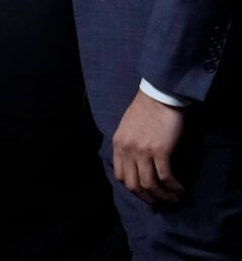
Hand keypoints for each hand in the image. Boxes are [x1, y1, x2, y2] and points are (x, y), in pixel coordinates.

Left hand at [112, 90, 185, 204]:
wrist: (159, 96)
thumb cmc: (145, 110)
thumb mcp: (126, 128)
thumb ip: (127, 146)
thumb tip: (135, 165)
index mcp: (118, 145)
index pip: (120, 177)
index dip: (134, 189)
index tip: (146, 194)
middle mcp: (127, 150)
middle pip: (134, 185)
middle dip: (149, 198)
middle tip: (161, 202)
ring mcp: (143, 151)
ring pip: (150, 184)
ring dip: (163, 196)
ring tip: (174, 198)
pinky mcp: (160, 150)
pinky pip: (165, 177)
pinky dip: (173, 187)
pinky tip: (180, 189)